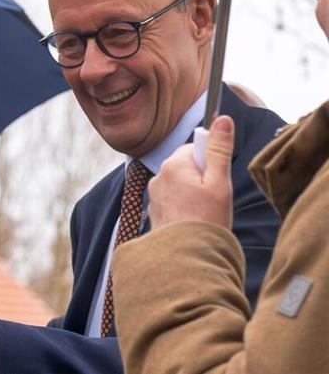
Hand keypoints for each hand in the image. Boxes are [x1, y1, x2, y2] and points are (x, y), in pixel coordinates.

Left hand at [148, 115, 234, 229]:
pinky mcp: (154, 212)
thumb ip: (219, 149)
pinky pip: (173, 202)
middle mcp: (158, 176)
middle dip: (202, 179)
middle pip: (187, 167)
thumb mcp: (219, 181)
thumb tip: (222, 119)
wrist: (186, 256)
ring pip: (180, 185)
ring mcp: (154, 196)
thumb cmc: (206, 220)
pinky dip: (183, 209)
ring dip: (193, 195)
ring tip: (203, 214)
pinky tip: (192, 223)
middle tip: (213, 200)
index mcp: (173, 164)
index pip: (195, 149)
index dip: (210, 163)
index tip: (216, 181)